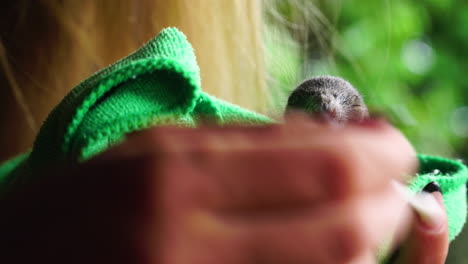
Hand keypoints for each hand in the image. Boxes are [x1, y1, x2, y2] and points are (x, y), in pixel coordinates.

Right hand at [0, 119, 446, 262]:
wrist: (19, 262)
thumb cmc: (87, 200)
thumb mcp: (159, 148)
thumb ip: (245, 142)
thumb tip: (333, 136)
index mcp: (176, 174)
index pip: (322, 163)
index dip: (377, 155)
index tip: (394, 147)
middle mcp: (185, 241)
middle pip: (341, 228)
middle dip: (387, 203)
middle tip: (396, 183)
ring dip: (366, 242)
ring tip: (366, 216)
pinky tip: (329, 250)